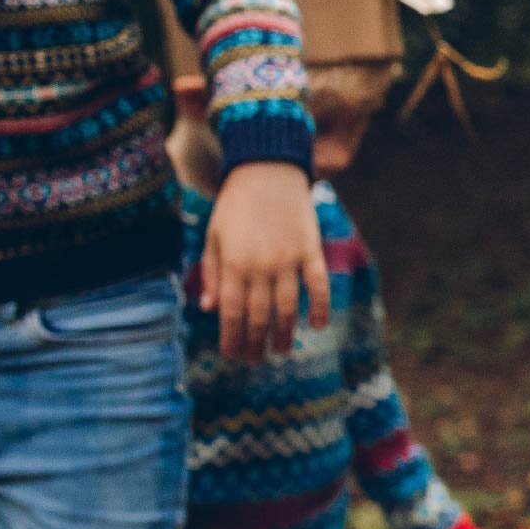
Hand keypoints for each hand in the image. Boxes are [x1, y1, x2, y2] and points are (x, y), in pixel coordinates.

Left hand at [199, 160, 330, 362]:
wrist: (267, 169)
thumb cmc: (235, 204)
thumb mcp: (214, 236)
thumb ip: (213, 273)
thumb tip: (210, 308)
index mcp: (233, 264)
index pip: (232, 313)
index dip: (232, 338)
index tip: (233, 355)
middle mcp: (261, 266)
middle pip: (259, 316)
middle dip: (256, 343)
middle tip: (255, 360)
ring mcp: (288, 259)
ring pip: (288, 307)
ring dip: (284, 333)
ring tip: (281, 350)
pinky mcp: (310, 250)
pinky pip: (318, 285)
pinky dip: (320, 308)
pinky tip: (316, 327)